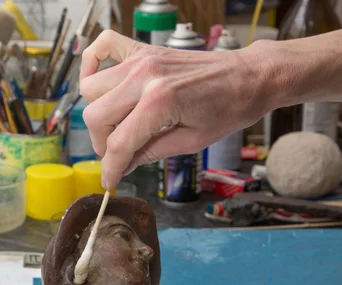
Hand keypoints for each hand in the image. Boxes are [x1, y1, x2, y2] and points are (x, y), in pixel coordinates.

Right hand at [80, 30, 276, 188]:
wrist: (249, 76)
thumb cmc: (229, 108)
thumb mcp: (191, 141)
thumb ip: (151, 152)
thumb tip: (123, 165)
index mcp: (160, 102)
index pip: (118, 143)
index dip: (110, 168)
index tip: (109, 180)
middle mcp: (145, 77)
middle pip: (95, 115)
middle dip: (102, 143)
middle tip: (117, 155)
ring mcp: (142, 59)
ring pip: (92, 88)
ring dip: (98, 111)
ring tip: (117, 125)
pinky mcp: (144, 50)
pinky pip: (103, 45)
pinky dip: (92, 62)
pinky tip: (101, 82)